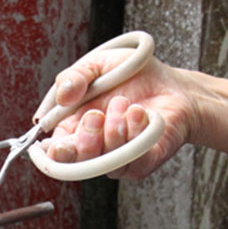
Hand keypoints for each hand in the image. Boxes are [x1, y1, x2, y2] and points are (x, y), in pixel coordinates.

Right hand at [40, 48, 193, 179]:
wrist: (173, 84)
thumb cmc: (135, 77)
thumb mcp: (98, 65)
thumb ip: (75, 77)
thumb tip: (63, 95)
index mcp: (77, 127)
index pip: (58, 151)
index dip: (54, 152)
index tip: (56, 144)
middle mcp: (96, 147)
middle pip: (79, 163)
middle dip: (85, 140)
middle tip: (96, 115)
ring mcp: (120, 158)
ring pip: (107, 162)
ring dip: (114, 130)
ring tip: (125, 104)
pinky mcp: (144, 162)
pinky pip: (134, 160)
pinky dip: (135, 133)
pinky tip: (140, 113)